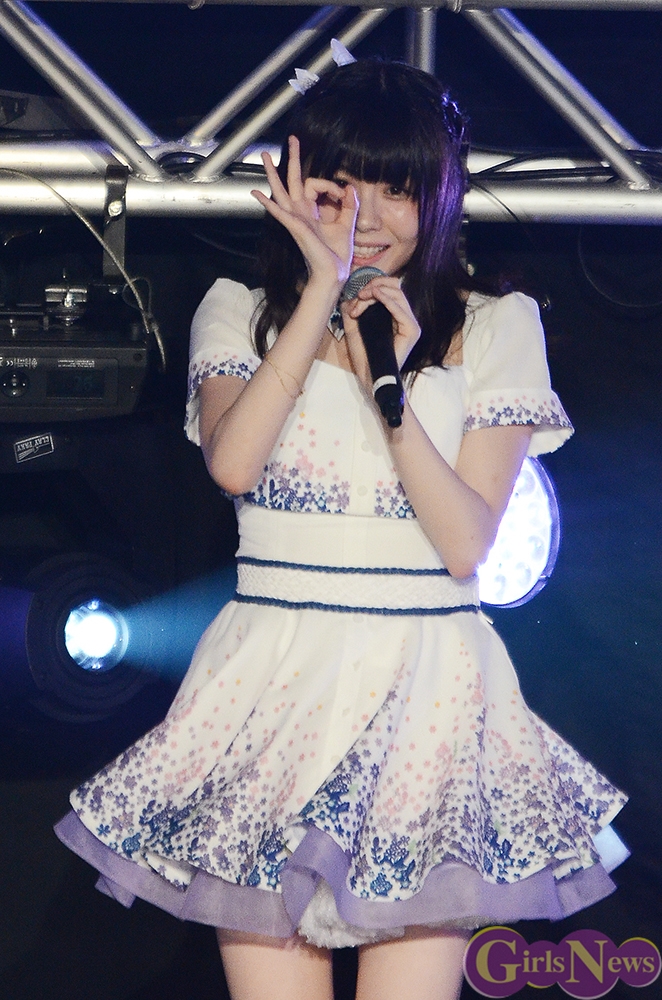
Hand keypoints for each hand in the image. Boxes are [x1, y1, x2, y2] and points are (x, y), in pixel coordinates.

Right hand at [250, 136, 357, 288]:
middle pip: (292, 181)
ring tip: (265, 156)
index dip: (331, 185)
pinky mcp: (296, 228)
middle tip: (292, 139)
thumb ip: (349, 205)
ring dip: (273, 173)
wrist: (333, 274)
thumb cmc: (337, 254)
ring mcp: (296, 220)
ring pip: (281, 192)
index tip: (343, 192)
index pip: (316, 186)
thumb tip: (349, 187)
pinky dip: (268, 203)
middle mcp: (300, 214)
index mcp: (311, 212)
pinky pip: (280, 212)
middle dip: (293, 159)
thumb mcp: (347, 224)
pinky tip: (257, 193)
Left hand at [340, 276, 420, 394]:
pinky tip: (375, 295)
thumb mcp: (353, 329)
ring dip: (377, 292)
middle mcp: (404, 317)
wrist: (370, 377)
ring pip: (397, 294)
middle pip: (395, 287)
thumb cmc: (365, 356)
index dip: (372, 285)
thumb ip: (352, 311)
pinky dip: (387, 299)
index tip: (356, 296)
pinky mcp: (412, 331)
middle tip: (359, 294)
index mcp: (394, 315)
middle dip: (374, 285)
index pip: (389, 289)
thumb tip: (348, 297)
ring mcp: (410, 324)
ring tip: (362, 298)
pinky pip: (401, 309)